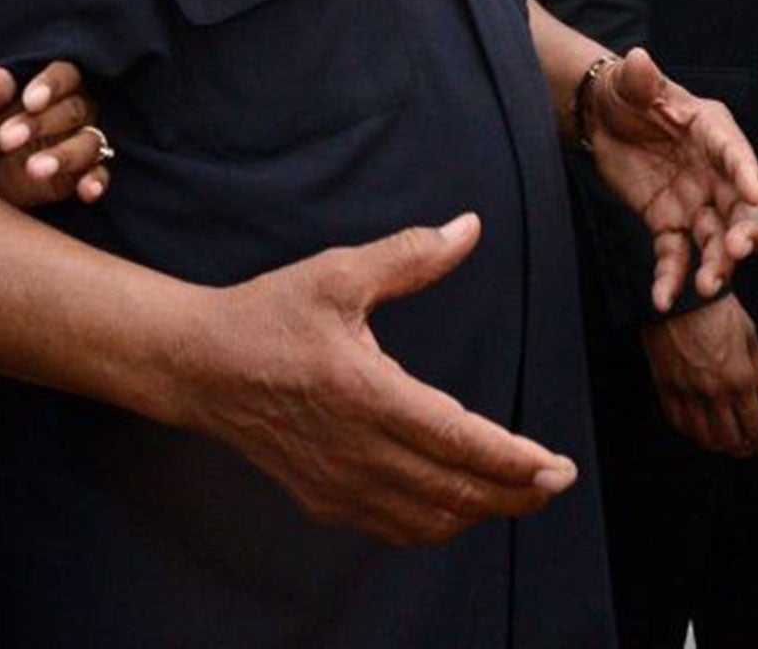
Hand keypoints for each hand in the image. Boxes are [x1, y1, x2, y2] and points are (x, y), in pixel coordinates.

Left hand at [0, 61, 109, 207]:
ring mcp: (85, 143)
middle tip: (4, 140)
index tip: (29, 101)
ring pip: (89, 142)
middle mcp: (77, 111)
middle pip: (74, 110)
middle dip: (41, 125)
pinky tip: (86, 191)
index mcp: (55, 88)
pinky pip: (100, 174)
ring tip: (34, 169)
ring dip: (65, 155)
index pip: (64, 75)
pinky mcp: (86, 174)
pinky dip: (96, 182)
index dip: (51, 85)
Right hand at [182, 214, 577, 546]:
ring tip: (517, 490)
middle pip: (456, 491)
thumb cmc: (268, 314)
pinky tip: (457, 501)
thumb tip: (469, 228)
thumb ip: (409, 255)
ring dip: (482, 510)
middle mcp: (355, 449)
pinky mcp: (322, 499)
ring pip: (431, 519)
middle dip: (517, 491)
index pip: (459, 441)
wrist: (199, 365)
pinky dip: (438, 522)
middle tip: (555, 480)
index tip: (559, 464)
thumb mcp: (336, 274)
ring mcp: (338, 483)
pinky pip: (396, 528)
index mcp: (364, 393)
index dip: (516, 460)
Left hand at [584, 48, 757, 309]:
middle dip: (744, 231)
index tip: (755, 194)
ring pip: (714, 240)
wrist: (602, 116)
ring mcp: (695, 202)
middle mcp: (714, 173)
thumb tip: (639, 59)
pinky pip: (675, 255)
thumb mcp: (630, 81)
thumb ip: (638, 77)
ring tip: (706, 287)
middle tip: (737, 251)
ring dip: (715, 264)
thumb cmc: (628, 92)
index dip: (747, 174)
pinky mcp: (669, 224)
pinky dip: (671, 278)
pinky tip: (663, 299)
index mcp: (714, 133)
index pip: (737, 156)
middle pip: (739, 208)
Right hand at [639, 294, 757, 456]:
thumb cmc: (719, 311)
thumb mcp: (749, 337)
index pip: (754, 427)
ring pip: (702, 436)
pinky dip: (689, 431)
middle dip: (740, 448)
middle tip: (743, 448)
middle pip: (729, 438)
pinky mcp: (665, 384)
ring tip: (721, 443)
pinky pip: (677, 420)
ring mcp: (687, 390)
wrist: (679, 294)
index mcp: (740, 379)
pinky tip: (696, 429)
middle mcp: (714, 391)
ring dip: (715, 445)